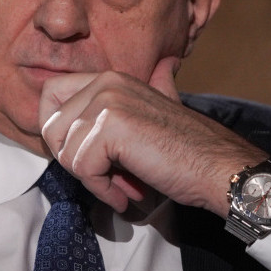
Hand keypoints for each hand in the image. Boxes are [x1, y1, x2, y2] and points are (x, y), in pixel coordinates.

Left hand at [38, 57, 266, 216]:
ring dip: (90, 179)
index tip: (82, 155)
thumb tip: (148, 78)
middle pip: (50, 126)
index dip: (58, 131)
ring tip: (121, 185)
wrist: (220, 168)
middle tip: (104, 175)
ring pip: (64, 150)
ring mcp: (107, 101)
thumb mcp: (154, 113)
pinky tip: (127, 193)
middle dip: (72, 159)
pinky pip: (81, 168)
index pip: (50, 95)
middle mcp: (105, 82)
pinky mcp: (111, 127)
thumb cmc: (185, 151)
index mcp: (109, 78)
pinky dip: (101, 189)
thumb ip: (135, 99)